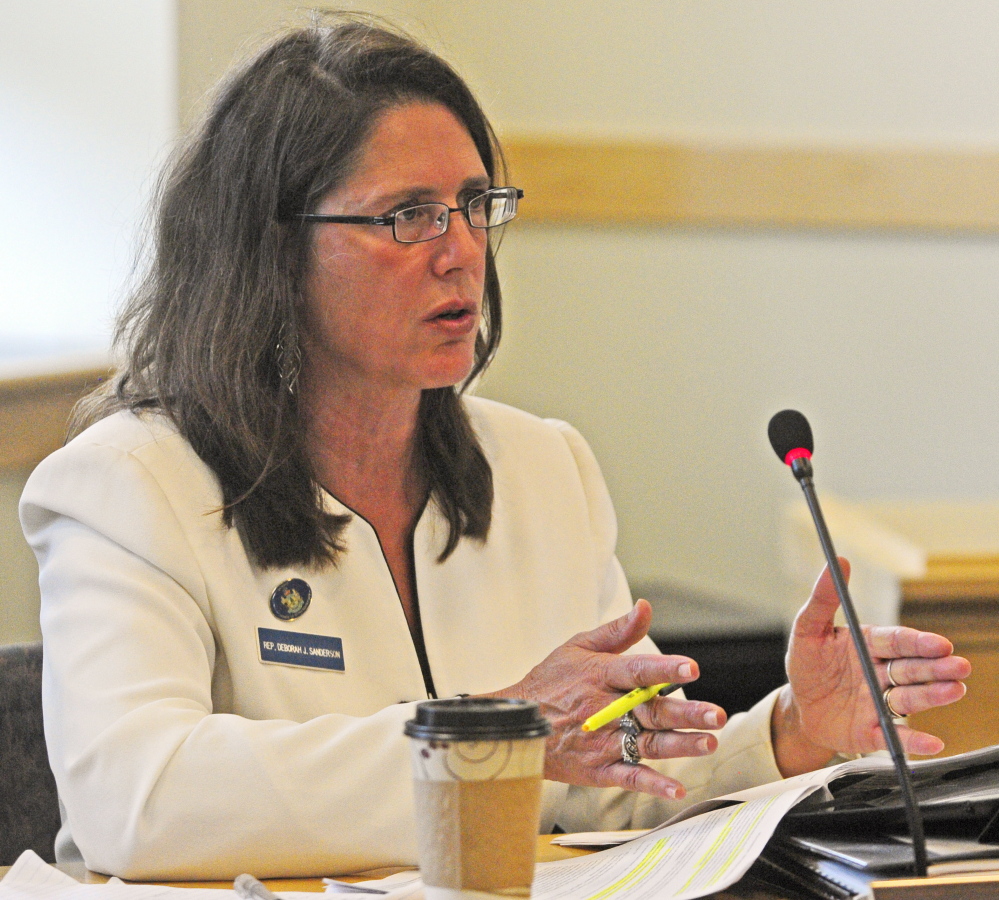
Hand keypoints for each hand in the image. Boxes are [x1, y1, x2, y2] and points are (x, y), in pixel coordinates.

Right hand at [488, 600, 725, 799]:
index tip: (691, 669)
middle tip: (716, 715)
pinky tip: (676, 789)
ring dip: (679, 746)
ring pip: (646, 744)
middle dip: (686, 713)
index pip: (637, 670)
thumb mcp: (578, 647)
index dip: (664, 670)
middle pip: (651, 711)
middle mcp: (604, 708)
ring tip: (708, 743)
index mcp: (601, 675)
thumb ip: (617, 631)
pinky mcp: (596, 768)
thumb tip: (646, 607)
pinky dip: (651, 784)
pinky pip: (627, 777)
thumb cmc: (550, 682)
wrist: (515, 723)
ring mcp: (601, 741)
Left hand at [774, 559, 971, 775]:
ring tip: (954, 690)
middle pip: (912, 669)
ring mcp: (880, 703)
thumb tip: (839, 561)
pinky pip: (895, 737)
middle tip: (959, 666)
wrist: (798, 707)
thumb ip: (823, 599)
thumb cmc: (807, 665)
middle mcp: (882, 674)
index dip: (918, 642)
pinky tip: (932, 742)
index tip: (939, 643)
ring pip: (910, 698)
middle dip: (936, 668)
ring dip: (933, 695)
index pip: (897, 642)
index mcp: (869, 646)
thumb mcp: (807, 630)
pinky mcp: (873, 732)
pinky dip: (914, 740)